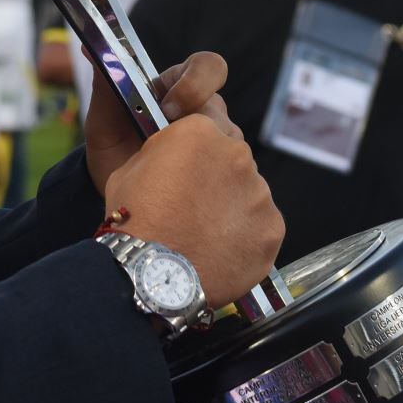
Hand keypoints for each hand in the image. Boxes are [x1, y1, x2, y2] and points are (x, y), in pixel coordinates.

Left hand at [85, 50, 239, 195]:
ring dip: (200, 158)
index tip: (167, 110)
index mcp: (178, 85)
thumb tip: (89, 48)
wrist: (117, 193)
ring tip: (169, 177)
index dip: (195, 83)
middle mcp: (203, 109)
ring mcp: (218, 141)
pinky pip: (233, 171)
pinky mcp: (226, 171)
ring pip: (229, 142)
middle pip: (219, 107)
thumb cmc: (112, 149)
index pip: (207, 66)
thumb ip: (105, 85)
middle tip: (168, 151)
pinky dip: (211, 180)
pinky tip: (184, 192)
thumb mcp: (103, 120)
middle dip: (197, 128)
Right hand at [103, 113, 282, 305]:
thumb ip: (161, 151)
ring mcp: (260, 193)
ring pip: (249, 192)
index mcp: (200, 132)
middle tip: (194, 204)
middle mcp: (237, 155)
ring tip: (205, 233)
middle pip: (232, 158)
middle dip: (217, 176)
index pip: (208, 127)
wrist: (156, 275)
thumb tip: (172, 154)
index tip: (186, 167)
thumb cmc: (136, 221)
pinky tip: (220, 250)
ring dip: (232, 206)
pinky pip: (261, 225)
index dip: (195, 149)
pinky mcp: (273, 228)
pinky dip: (246, 236)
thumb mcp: (130, 168)